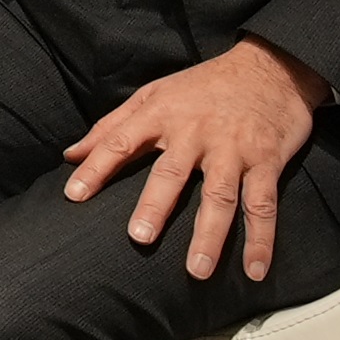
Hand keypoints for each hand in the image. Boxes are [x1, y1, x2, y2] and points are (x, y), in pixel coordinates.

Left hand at [61, 36, 327, 282]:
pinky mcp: (266, 162)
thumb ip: (111, 127)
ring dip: (209, 235)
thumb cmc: (202, 86)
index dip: (95, 168)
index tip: (73, 195)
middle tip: (140, 237)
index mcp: (160, 114)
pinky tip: (255, 270)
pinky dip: (261, 240)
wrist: (270, 68)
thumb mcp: (152, 94)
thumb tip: (69, 155)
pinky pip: (263, 205)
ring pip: (219, 196)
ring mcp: (233, 149)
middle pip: (171, 173)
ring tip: (196, 271)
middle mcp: (195, 132)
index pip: (120, 141)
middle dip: (155, 206)